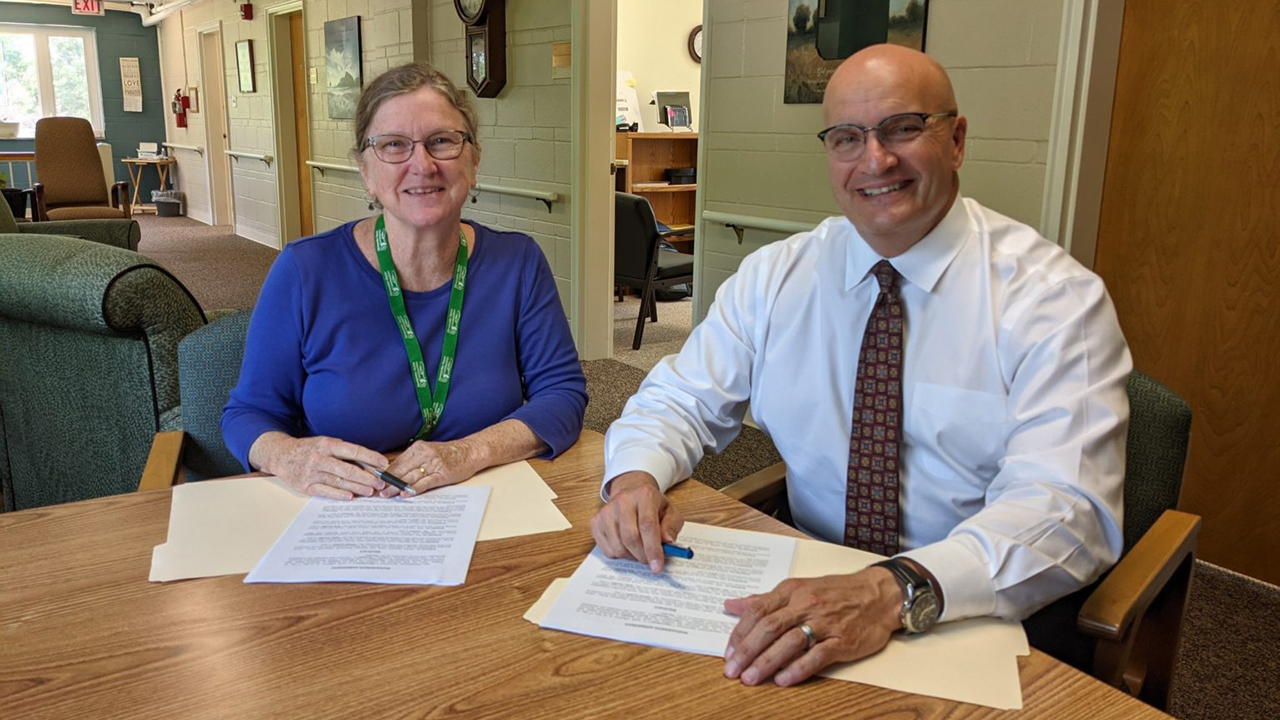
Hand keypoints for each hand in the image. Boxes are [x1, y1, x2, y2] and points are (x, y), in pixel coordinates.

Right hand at [252, 433, 389, 499]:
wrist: (282, 455)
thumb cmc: (309, 449)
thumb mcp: (326, 444)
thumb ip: (344, 453)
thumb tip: (368, 464)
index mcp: (327, 445)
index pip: (353, 451)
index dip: (370, 457)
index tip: (383, 463)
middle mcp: (319, 458)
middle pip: (347, 469)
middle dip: (366, 477)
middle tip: (380, 482)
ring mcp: (311, 473)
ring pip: (338, 482)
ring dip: (357, 487)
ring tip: (370, 491)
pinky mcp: (305, 486)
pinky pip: (325, 491)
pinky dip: (338, 494)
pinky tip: (350, 496)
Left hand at [384, 438, 483, 495]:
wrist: (470, 452)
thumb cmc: (449, 454)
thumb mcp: (428, 451)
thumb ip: (413, 460)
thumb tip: (394, 472)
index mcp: (418, 448)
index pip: (396, 462)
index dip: (384, 474)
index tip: (375, 482)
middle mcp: (424, 454)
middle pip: (401, 470)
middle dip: (387, 482)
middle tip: (377, 492)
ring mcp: (433, 464)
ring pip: (410, 477)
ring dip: (396, 487)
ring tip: (386, 495)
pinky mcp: (442, 474)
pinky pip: (425, 483)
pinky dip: (414, 489)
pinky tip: (405, 494)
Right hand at [590, 472, 684, 572]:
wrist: (630, 494)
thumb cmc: (652, 506)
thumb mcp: (670, 512)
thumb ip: (672, 526)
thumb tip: (667, 542)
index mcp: (644, 495)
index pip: (647, 525)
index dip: (653, 549)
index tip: (657, 566)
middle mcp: (622, 500)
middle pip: (630, 538)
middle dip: (642, 556)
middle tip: (650, 561)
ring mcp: (606, 511)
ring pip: (618, 547)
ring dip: (632, 557)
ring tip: (640, 550)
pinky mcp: (595, 522)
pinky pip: (607, 550)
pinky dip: (619, 555)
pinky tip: (627, 546)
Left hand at [722, 567, 901, 686]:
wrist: (879, 594)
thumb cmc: (837, 592)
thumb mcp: (798, 588)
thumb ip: (764, 600)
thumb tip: (731, 605)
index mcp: (792, 591)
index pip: (758, 611)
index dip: (740, 633)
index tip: (728, 653)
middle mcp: (806, 605)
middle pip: (769, 627)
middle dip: (747, 651)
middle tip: (732, 671)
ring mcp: (825, 623)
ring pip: (789, 642)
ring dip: (766, 662)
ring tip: (751, 678)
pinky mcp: (843, 641)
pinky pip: (817, 656)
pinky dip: (798, 669)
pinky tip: (783, 680)